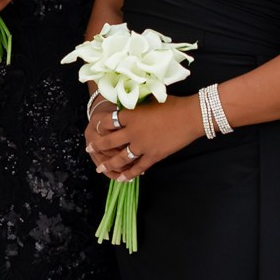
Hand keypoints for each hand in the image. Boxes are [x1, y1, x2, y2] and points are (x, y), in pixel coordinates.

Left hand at [85, 95, 202, 178]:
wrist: (190, 116)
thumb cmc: (172, 104)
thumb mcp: (149, 101)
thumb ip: (136, 106)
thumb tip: (127, 105)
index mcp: (130, 115)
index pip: (107, 122)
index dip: (99, 126)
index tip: (95, 128)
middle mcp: (132, 131)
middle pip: (109, 142)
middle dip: (97, 147)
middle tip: (89, 149)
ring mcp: (142, 146)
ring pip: (120, 158)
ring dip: (109, 164)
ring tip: (100, 169)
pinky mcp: (153, 156)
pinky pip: (137, 167)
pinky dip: (129, 174)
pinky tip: (123, 179)